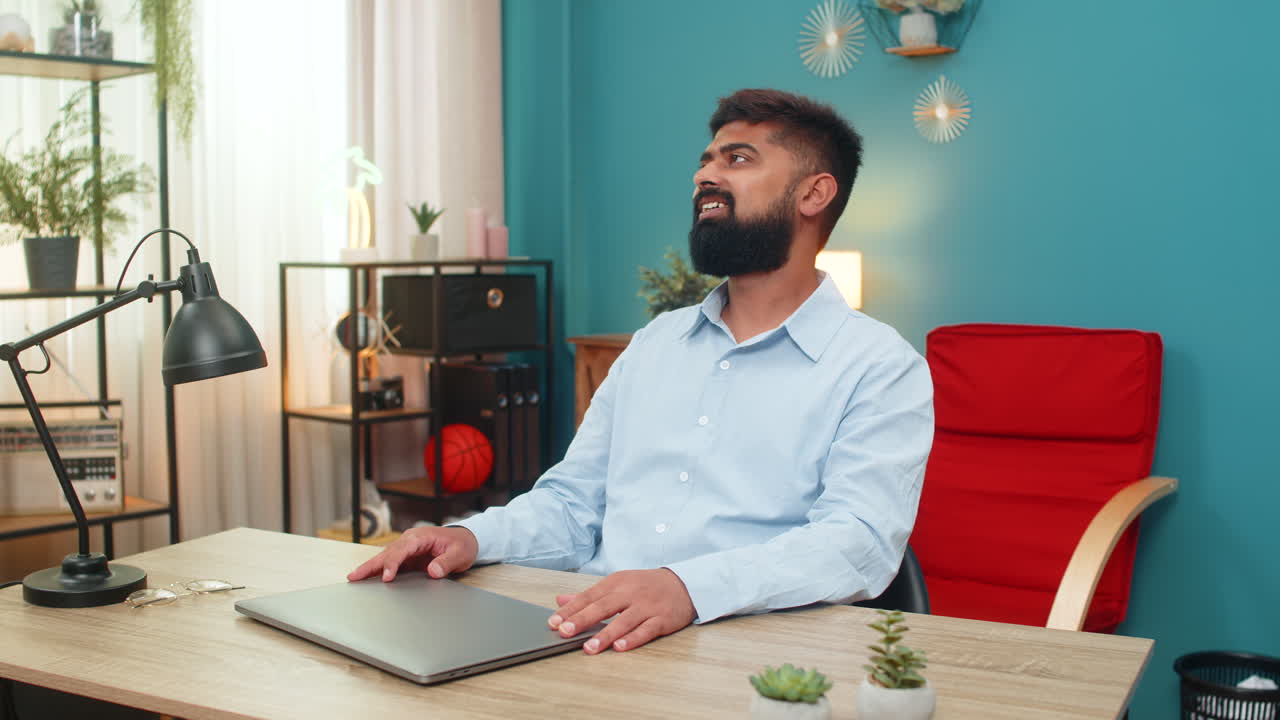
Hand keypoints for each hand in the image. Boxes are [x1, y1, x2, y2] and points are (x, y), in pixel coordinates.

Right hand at [346, 526, 478, 582]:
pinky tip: (366, 579)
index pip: (402, 549)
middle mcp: (409, 541)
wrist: (465, 539)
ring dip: (369, 568)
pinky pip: (390, 563)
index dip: (393, 564)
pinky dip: (377, 570)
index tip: (386, 577)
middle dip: (370, 565)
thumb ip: (447, 562)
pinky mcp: (407, 558)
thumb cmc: (462, 544)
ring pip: (384, 558)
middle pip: (387, 553)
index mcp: (421, 537)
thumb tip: (433, 571)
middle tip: (354, 577)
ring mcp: (406, 549)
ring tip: (353, 578)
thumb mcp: (460, 553)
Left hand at [548, 568, 694, 653]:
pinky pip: (646, 630)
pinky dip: (633, 639)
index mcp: (616, 583)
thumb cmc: (645, 586)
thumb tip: (560, 600)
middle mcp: (630, 593)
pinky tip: (620, 648)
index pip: (589, 596)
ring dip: (605, 635)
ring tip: (589, 648)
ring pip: (624, 621)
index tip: (553, 622)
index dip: (571, 609)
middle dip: (582, 619)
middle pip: (603, 606)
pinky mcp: (662, 619)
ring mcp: (647, 606)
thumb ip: (589, 595)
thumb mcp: (617, 584)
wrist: (683, 584)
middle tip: (564, 632)